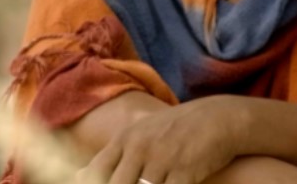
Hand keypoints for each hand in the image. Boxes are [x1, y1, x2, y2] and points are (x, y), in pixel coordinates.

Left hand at [75, 95, 243, 183]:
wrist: (220, 118)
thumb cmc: (178, 129)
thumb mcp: (143, 133)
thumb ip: (113, 155)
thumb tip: (77, 176)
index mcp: (127, 139)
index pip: (94, 174)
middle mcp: (140, 147)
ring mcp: (162, 160)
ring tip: (155, 183)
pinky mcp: (183, 172)